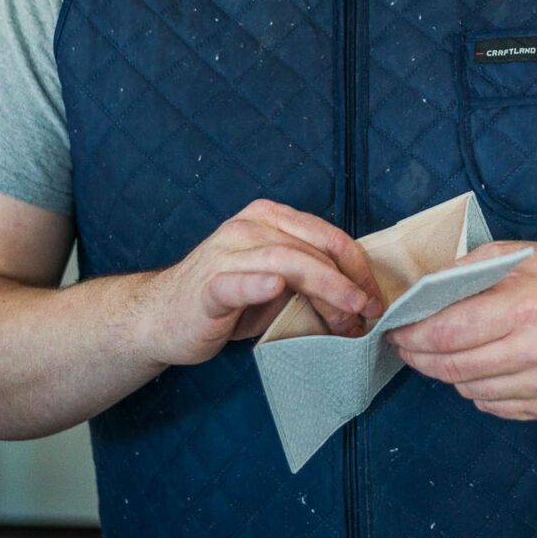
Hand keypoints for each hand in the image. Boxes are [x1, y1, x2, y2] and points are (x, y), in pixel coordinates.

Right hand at [136, 199, 383, 367]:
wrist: (161, 318)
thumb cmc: (227, 302)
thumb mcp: (276, 284)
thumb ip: (311, 279)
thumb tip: (360, 300)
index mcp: (269, 218)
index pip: (327, 235)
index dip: (358, 268)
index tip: (375, 299)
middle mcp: (248, 227)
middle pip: (312, 248)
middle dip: (347, 284)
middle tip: (366, 316)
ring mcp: (225, 253)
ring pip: (285, 261)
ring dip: (324, 289)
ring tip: (346, 315)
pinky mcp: (208, 286)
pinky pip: (235, 281)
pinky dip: (258, 284)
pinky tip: (275, 288)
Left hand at [388, 243, 536, 421]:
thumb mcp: (512, 254)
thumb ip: (463, 272)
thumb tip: (418, 297)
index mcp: (526, 306)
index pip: (449, 332)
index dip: (413, 336)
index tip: (396, 331)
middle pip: (453, 367)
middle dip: (419, 358)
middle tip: (405, 346)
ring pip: (468, 390)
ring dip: (447, 373)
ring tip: (445, 352)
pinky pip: (492, 405)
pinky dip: (476, 387)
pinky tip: (482, 365)